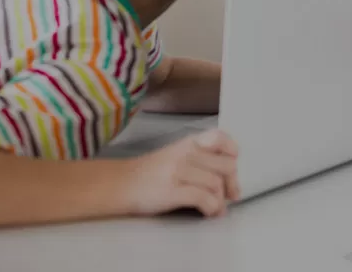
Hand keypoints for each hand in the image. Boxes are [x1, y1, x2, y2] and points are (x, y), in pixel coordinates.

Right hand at [124, 130, 239, 217]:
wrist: (119, 184)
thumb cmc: (149, 173)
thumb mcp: (176, 154)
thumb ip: (199, 158)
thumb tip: (227, 178)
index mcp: (189, 142)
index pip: (220, 138)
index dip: (232, 152)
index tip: (232, 166)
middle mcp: (187, 153)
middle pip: (226, 165)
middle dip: (231, 183)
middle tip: (230, 195)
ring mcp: (179, 171)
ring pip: (216, 184)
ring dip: (221, 201)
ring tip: (218, 209)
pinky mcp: (172, 190)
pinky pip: (203, 198)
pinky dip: (211, 208)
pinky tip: (209, 213)